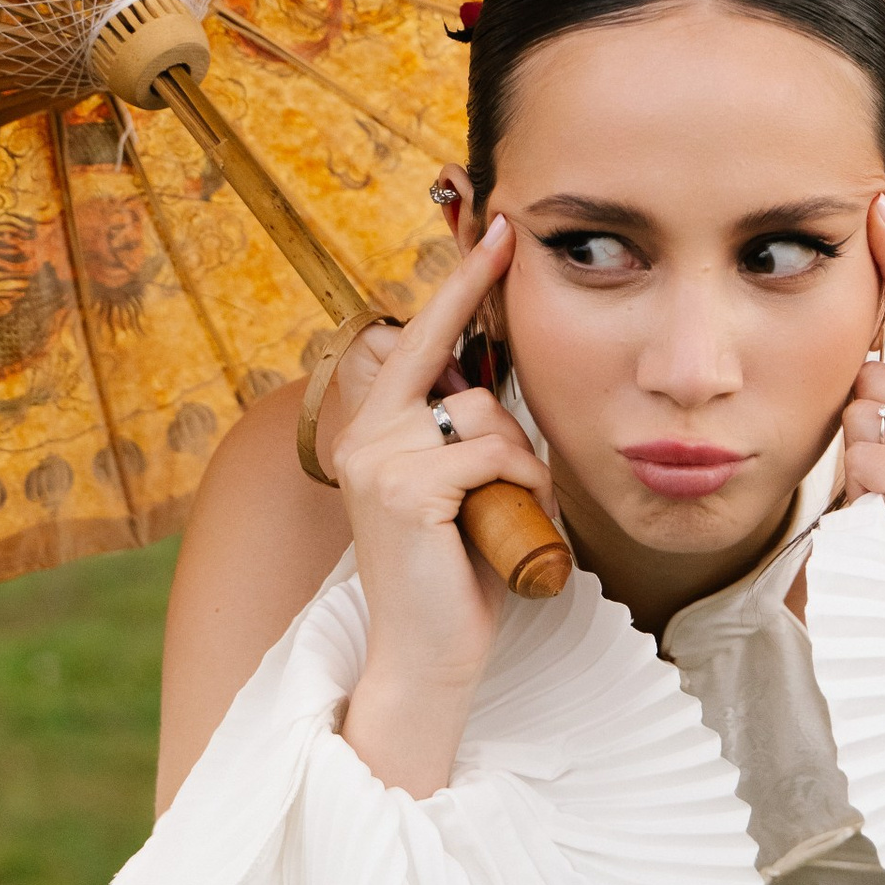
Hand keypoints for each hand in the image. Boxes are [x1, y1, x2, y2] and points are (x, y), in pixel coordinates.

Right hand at [335, 219, 560, 797]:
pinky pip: (493, 453)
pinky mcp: (405, 487)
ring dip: (522, 460)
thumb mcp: (456, 490)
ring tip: (512, 511)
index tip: (496, 228)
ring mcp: (378, 458)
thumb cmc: (455, 575)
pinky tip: (510, 522)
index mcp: (370, 431)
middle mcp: (363, 435)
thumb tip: (498, 383)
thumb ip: (462, 435)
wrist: (427, 656)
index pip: (417, 340)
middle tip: (510, 291)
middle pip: (448, 358)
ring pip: (484, 415)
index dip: (459, 284)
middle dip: (484, 327)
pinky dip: (521, 484)